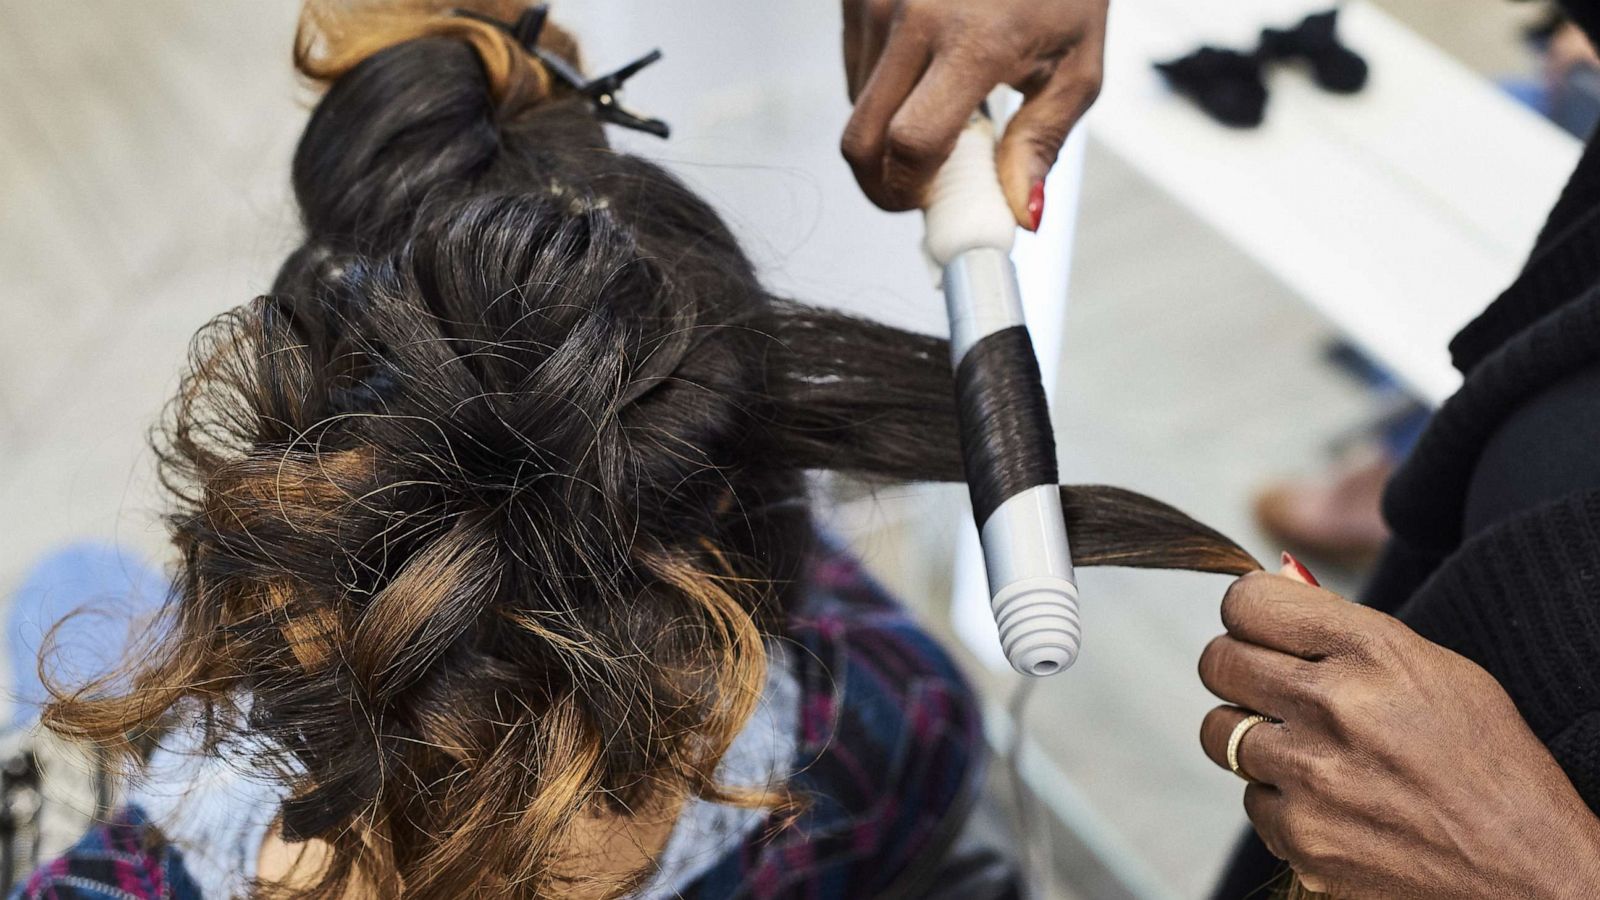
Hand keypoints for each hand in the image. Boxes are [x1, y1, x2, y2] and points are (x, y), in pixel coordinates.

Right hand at [840, 0, 1106, 227]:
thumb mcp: (1076, 63)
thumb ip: (1042, 143)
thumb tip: (1019, 214)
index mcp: (974, 40)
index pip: (911, 144)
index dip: (910, 191)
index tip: (927, 203)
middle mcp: (912, 17)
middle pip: (860, 139)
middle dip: (880, 183)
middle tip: (916, 187)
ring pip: (854, 108)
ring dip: (887, 130)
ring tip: (940, 104)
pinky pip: (853, 69)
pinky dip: (882, 90)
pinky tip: (925, 68)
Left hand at [1198, 557, 1599, 898]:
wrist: (1527, 868)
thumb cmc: (1486, 760)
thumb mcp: (1434, 669)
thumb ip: (1345, 629)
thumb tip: (1273, 587)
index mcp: (1371, 651)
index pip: (1246, 602)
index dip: (1247, 614)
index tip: (1260, 629)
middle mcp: (1332, 706)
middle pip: (1218, 662)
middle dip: (1237, 668)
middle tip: (1267, 684)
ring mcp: (1310, 775)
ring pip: (1219, 732)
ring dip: (1253, 737)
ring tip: (1307, 749)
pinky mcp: (1299, 836)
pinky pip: (1252, 799)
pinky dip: (1281, 800)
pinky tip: (1332, 803)